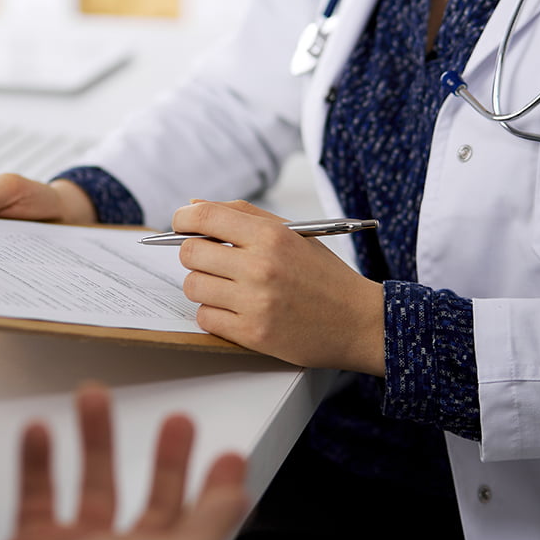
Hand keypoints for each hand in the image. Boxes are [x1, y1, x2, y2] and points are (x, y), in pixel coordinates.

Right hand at [0, 384, 248, 539]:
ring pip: (92, 489)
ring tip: (94, 396)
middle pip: (155, 506)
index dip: (217, 490)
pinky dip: (36, 464)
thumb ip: (211, 525)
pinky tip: (41, 431)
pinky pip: (35, 500)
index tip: (230, 455)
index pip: (202, 528)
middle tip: (178, 420)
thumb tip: (241, 494)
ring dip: (94, 440)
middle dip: (168, 460)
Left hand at [173, 200, 385, 374]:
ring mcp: (255, 302)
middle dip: (194, 254)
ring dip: (204, 286)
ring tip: (228, 287)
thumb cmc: (324, 275)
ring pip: (193, 286)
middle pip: (191, 253)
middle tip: (212, 260)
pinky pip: (205, 318)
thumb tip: (193, 205)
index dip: (183, 218)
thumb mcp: (293, 233)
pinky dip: (214, 314)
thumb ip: (244, 215)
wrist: (359, 321)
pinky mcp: (253, 334)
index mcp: (271, 236)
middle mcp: (261, 266)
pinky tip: (236, 310)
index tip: (180, 223)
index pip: (205, 216)